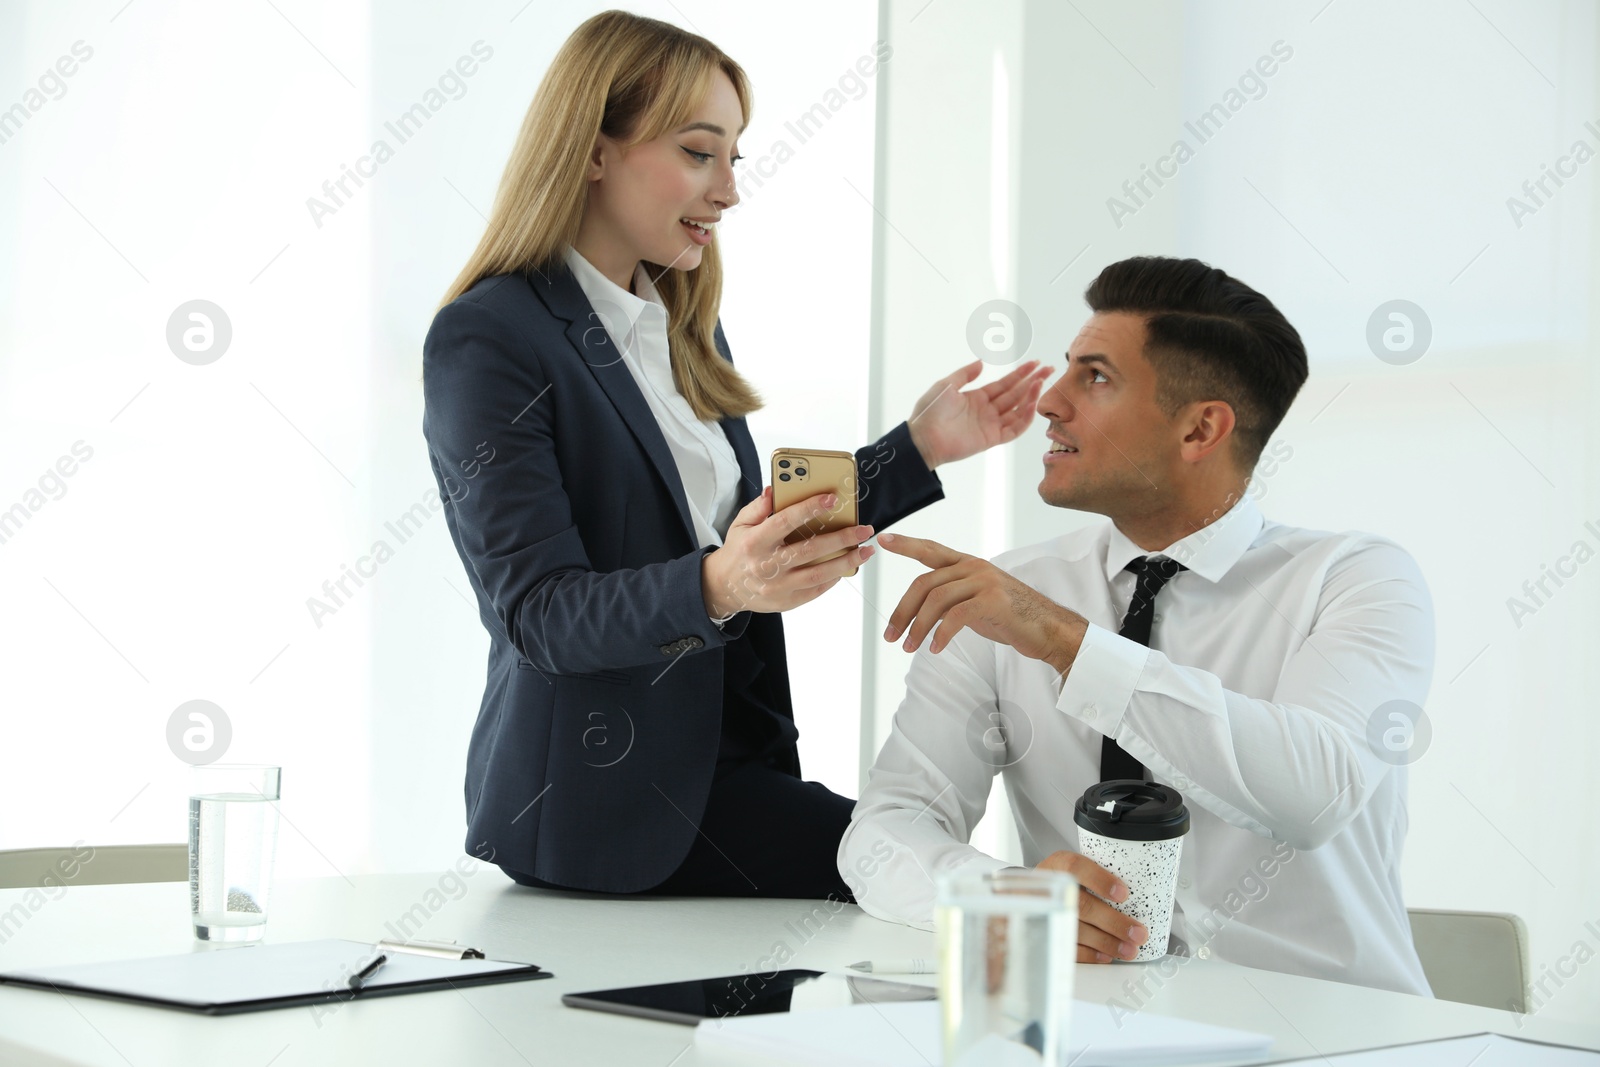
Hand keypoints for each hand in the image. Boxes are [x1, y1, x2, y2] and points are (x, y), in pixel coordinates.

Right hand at [701, 487, 875, 616]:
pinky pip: (816, 589)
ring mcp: (778, 586)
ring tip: (866, 551)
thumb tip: (775, 490)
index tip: (831, 499)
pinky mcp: (786, 601)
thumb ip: (759, 507)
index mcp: (755, 542)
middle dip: (842, 538)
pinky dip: (834, 578)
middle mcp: (767, 565)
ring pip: (819, 574)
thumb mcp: (740, 524)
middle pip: (810, 550)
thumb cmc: (739, 551)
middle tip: (864, 529)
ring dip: (847, 562)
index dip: (809, 509)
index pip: (784, 522)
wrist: (725, 587)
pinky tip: (847, 566)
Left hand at [876, 532, 1086, 672]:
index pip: (931, 550)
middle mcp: (974, 567)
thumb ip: (952, 599)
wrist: (1049, 629)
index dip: (906, 545)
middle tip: (890, 636)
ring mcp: (984, 581)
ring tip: (908, 647)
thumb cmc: (1012, 618)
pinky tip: (935, 649)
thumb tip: (921, 611)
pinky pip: (956, 616)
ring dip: (917, 627)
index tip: (883, 540)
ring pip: (936, 600)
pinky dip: (941, 634)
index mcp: (969, 565)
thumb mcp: (976, 603)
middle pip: (925, 583)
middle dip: (903, 611)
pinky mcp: (993, 600)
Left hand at [906, 359, 1052, 470]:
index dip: (1020, 373)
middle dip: (1033, 381)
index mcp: (977, 397)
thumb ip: (965, 374)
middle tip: (1049, 369)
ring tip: (1041, 382)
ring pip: (1018, 410)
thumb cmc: (930, 412)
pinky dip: (1025, 418)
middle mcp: (987, 411)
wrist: (923, 438)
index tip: (1035, 363)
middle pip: (1016, 394)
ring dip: (1031, 397)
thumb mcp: (946, 385)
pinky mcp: (992, 439)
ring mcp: (991, 425)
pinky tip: (1032, 404)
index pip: (1005, 384)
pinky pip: (1014, 429)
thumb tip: (982, 362)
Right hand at [1037, 851, 1150, 962]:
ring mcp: (1046, 912)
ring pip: (1077, 929)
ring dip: (1107, 942)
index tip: (1123, 894)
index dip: (1099, 880)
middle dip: (1113, 922)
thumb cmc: (1068, 882)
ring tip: (1129, 949)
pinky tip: (1106, 956)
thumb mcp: (1080, 869)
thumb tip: (1145, 894)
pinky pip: (1068, 948)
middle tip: (1137, 932)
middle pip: (1081, 904)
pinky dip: (1090, 954)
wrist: (1033, 895)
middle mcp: (1050, 887)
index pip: (1076, 867)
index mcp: (1059, 864)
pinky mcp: (1047, 935)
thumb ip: (1103, 877)